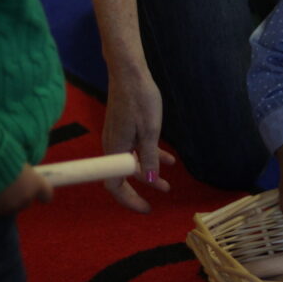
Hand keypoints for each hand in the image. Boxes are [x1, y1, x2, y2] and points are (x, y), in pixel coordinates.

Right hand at [0, 164, 52, 216]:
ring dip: (7, 202)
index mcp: (38, 185)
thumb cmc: (7, 159)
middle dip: (21, 197)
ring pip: (11, 208)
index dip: (42, 195)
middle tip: (11, 188)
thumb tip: (24, 177)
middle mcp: (27, 198)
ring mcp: (11, 207)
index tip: (39, 195)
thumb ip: (27, 175)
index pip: (47, 195)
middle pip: (27, 202)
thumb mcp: (23, 164)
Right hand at [102, 65, 173, 212]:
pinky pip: (137, 149)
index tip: (146, 208)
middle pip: (124, 176)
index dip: (129, 199)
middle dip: (143, 188)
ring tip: (168, 183)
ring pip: (133, 163)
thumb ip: (149, 157)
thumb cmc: (140, 99)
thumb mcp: (150, 131)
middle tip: (163, 195)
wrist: (130, 73)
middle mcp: (113, 146)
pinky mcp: (125, 128)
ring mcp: (118, 137)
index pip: (115, 185)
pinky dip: (151, 156)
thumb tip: (150, 181)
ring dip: (150, 173)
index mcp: (115, 150)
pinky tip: (169, 160)